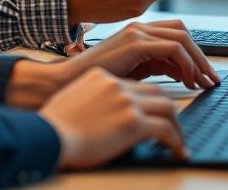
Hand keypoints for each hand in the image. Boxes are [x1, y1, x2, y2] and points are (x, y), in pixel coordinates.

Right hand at [39, 68, 187, 167]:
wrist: (47, 135)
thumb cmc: (55, 125)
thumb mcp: (77, 99)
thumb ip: (97, 98)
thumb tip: (109, 113)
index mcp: (103, 77)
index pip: (139, 84)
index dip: (152, 99)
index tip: (160, 113)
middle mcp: (117, 84)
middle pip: (158, 92)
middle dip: (171, 109)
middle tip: (176, 126)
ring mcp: (126, 100)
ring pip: (168, 107)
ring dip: (177, 125)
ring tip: (180, 141)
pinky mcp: (132, 121)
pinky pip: (165, 128)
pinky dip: (176, 140)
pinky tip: (178, 151)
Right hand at [65, 20, 220, 89]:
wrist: (64, 85)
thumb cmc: (96, 84)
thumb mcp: (133, 72)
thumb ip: (157, 67)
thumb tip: (182, 74)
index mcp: (136, 33)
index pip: (175, 34)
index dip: (193, 54)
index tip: (202, 76)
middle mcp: (138, 27)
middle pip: (182, 32)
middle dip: (200, 57)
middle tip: (210, 79)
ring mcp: (136, 32)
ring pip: (182, 38)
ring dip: (197, 61)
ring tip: (202, 82)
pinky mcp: (134, 42)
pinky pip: (173, 48)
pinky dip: (186, 64)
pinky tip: (187, 82)